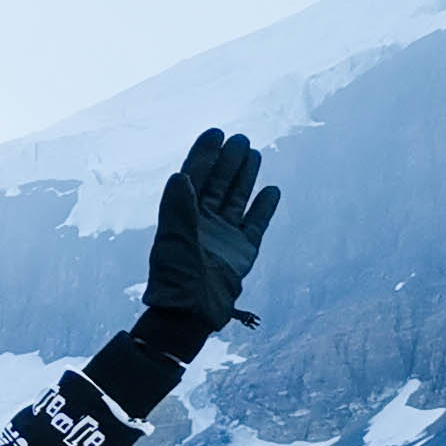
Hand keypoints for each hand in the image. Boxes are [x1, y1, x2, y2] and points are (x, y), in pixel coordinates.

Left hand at [146, 127, 281, 336]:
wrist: (190, 313)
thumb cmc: (176, 279)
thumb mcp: (173, 241)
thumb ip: (178, 208)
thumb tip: (181, 175)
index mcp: (182, 217)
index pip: (194, 179)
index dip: (203, 156)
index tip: (215, 133)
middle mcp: (203, 224)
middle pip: (217, 185)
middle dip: (227, 161)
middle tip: (240, 139)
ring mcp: (224, 237)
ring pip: (236, 199)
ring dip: (244, 177)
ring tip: (253, 153)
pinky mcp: (242, 252)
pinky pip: (255, 224)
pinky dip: (263, 207)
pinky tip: (272, 190)